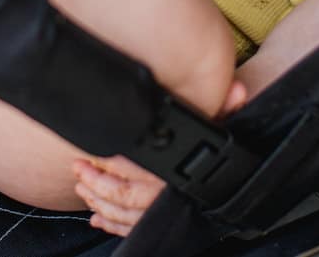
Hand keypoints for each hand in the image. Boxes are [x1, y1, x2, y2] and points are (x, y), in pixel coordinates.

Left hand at [72, 79, 247, 235]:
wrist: (238, 193)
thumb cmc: (229, 163)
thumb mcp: (228, 132)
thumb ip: (230, 109)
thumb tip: (239, 89)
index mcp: (176, 173)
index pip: (136, 166)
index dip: (108, 161)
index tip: (89, 153)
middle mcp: (166, 196)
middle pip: (123, 193)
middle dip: (96, 183)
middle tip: (78, 169)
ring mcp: (161, 214)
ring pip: (123, 213)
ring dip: (99, 201)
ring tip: (83, 187)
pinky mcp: (160, 227)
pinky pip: (131, 230)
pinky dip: (112, 225)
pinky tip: (97, 217)